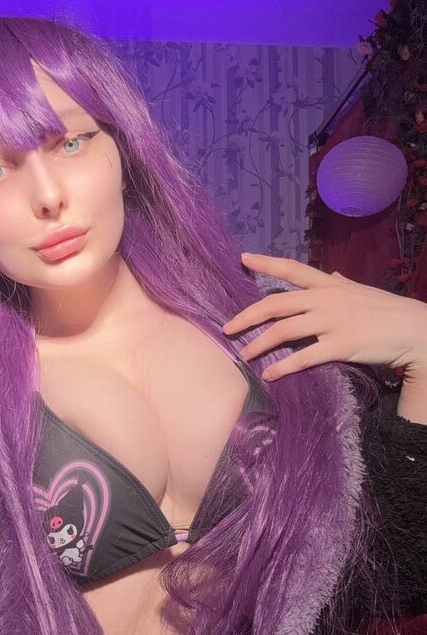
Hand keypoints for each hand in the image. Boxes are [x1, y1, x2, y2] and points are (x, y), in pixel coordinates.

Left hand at [222, 253, 426, 381]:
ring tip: (243, 355)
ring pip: (283, 331)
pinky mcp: (340, 346)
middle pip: (276, 304)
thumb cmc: (387, 311)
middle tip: (227, 328)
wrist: (414, 330)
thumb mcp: (360, 291)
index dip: (265, 263)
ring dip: (259, 344)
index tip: (242, 259)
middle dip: (247, 316)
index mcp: (329, 285)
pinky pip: (304, 357)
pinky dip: (283, 367)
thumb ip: (340, 284)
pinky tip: (270, 374)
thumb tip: (329, 275)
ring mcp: (332, 322)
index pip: (292, 269)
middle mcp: (326, 299)